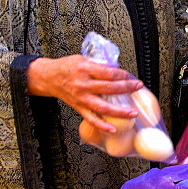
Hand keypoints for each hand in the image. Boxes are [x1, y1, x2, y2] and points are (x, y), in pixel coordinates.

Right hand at [26, 55, 142, 132]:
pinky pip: (91, 119)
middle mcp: (83, 85)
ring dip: (120, 111)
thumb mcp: (83, 59)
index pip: (109, 73)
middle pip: (109, 88)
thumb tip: (118, 70)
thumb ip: (100, 65)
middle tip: (138, 87)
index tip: (131, 76)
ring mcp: (81, 98)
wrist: (49, 77)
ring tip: (133, 113)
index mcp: (85, 69)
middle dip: (127, 88)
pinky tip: (113, 129)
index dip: (123, 75)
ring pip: (103, 107)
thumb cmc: (66, 67)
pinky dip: (102, 126)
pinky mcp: (79, 108)